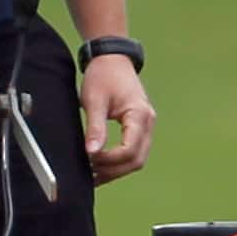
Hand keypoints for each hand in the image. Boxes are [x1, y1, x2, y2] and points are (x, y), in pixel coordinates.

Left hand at [81, 56, 155, 183]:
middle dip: (113, 170)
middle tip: (88, 174)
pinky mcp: (138, 128)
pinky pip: (132, 152)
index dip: (109, 160)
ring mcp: (146, 127)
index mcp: (140, 116)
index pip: (129, 149)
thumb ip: (95, 128)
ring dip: (115, 170)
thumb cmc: (102, 76)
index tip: (88, 160)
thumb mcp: (94, 101)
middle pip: (136, 160)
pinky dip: (117, 162)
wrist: (112, 60)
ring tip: (91, 175)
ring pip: (136, 159)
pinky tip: (99, 167)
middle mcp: (148, 123)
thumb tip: (91, 152)